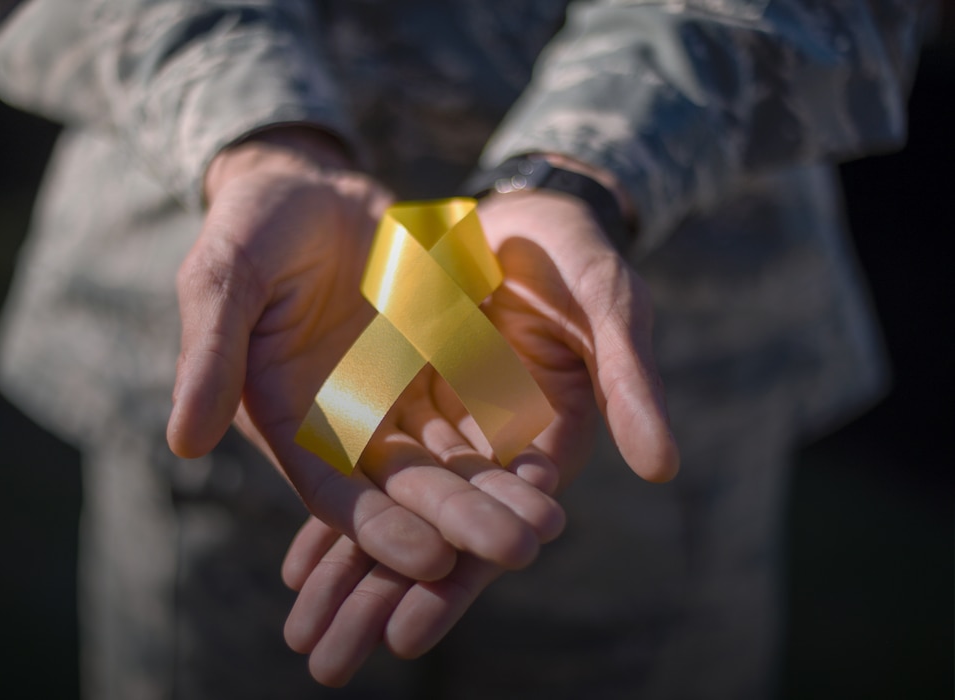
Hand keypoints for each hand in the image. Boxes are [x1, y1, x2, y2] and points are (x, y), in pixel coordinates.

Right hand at [166, 128, 563, 581]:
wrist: (312, 184)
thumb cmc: (252, 226)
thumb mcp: (223, 276)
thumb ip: (210, 353)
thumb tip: (184, 441)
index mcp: (290, 420)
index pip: (334, 492)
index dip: (379, 529)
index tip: (431, 559)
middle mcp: (346, 424)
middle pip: (408, 488)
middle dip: (461, 522)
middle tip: (520, 549)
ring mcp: (397, 398)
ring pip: (453, 459)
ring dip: (498, 493)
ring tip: (549, 519)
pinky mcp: (439, 365)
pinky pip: (480, 409)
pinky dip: (511, 439)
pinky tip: (552, 460)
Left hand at [280, 188, 678, 685]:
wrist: (516, 213)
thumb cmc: (575, 253)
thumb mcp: (609, 302)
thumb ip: (629, 378)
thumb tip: (663, 467)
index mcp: (548, 438)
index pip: (500, 524)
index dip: (458, 576)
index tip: (407, 632)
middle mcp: (492, 447)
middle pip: (437, 535)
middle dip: (384, 599)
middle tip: (331, 664)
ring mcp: (443, 428)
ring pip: (394, 511)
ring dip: (348, 574)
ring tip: (304, 638)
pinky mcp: (401, 402)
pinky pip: (365, 466)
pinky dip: (335, 514)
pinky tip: (297, 566)